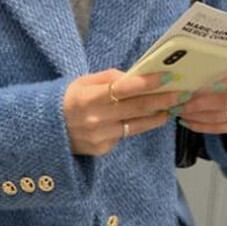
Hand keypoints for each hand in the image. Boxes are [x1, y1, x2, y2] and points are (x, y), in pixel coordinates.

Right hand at [62, 69, 190, 156]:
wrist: (43, 132)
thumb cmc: (66, 101)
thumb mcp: (81, 83)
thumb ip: (107, 78)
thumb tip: (134, 76)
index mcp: (87, 98)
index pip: (123, 89)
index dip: (146, 83)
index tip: (167, 77)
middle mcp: (95, 119)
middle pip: (136, 108)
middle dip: (162, 100)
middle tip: (182, 94)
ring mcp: (100, 137)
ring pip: (135, 125)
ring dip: (156, 116)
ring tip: (171, 108)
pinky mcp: (102, 149)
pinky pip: (124, 136)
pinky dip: (134, 127)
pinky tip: (145, 120)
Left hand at [173, 63, 226, 134]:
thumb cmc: (224, 71)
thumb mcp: (219, 63)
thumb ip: (207, 66)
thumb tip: (181, 69)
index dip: (219, 86)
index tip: (196, 90)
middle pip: (225, 102)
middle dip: (198, 105)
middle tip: (179, 104)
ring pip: (221, 117)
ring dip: (197, 117)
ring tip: (180, 113)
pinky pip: (221, 129)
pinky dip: (202, 127)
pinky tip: (188, 122)